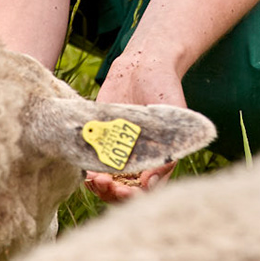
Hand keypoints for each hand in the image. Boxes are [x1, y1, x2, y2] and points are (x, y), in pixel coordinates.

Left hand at [83, 50, 184, 202]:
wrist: (143, 64)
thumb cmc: (165, 88)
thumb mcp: (174, 117)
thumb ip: (168, 149)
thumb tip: (150, 183)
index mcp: (158, 159)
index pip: (145, 192)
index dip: (132, 196)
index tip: (122, 189)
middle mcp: (137, 159)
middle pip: (123, 191)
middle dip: (112, 194)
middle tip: (104, 185)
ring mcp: (118, 151)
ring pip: (106, 182)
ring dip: (99, 187)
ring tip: (93, 181)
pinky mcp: (101, 139)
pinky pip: (92, 163)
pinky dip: (88, 171)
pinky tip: (85, 172)